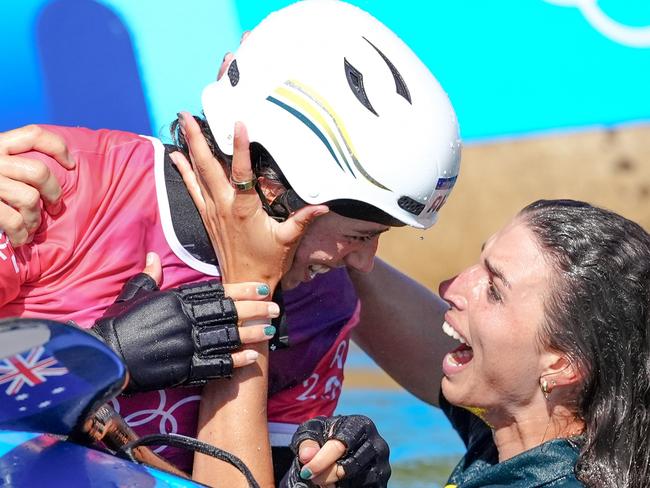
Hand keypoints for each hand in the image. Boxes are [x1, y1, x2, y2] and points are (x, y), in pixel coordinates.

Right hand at [0, 125, 74, 245]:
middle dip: (54, 193)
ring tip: (31, 226)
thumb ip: (13, 163)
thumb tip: (58, 170)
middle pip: (39, 172)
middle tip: (55, 207)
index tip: (71, 165)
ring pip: (29, 198)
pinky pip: (12, 220)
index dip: (57, 147)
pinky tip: (20, 238)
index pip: (33, 135)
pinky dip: (21, 234)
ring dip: (35, 219)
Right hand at [94, 252, 279, 391]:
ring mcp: (184, 345)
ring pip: (225, 337)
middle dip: (254, 309)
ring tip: (268, 331)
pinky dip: (233, 361)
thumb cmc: (117, 324)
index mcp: (174, 300)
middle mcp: (183, 320)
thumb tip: (152, 257)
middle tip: (275, 308)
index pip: (215, 292)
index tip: (260, 287)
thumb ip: (148, 277)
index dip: (240, 289)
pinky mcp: (181, 369)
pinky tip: (251, 358)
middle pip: (226, 313)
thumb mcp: (132, 295)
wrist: (102, 358)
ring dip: (249, 334)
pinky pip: (214, 364)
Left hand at [170, 114, 327, 287]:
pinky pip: (192, 188)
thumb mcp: (288, 240)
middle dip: (197, 139)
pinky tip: (177, 156)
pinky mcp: (207, 216)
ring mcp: (212, 210)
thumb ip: (303, 219)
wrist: (243, 284)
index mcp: (244, 209)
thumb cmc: (267, 262)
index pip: (242, 172)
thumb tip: (324, 205)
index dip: (241, 147)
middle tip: (187, 114)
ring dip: (189, 148)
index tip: (239, 124)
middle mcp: (223, 206)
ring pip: (197, 173)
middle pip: (208, 166)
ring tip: (182, 124)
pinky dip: (184, 171)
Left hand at [285, 415, 390, 487]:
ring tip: (323, 481)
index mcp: (361, 424)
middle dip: (326, 475)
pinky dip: (346, 487)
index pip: (340, 446)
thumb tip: (307, 456)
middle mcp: (377, 443)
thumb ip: (307, 442)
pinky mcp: (382, 480)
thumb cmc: (325, 436)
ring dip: (336, 485)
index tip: (306, 471)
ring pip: (356, 481)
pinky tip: (336, 484)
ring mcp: (382, 464)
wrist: (340, 448)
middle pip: (349, 467)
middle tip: (312, 478)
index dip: (320, 461)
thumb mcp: (312, 433)